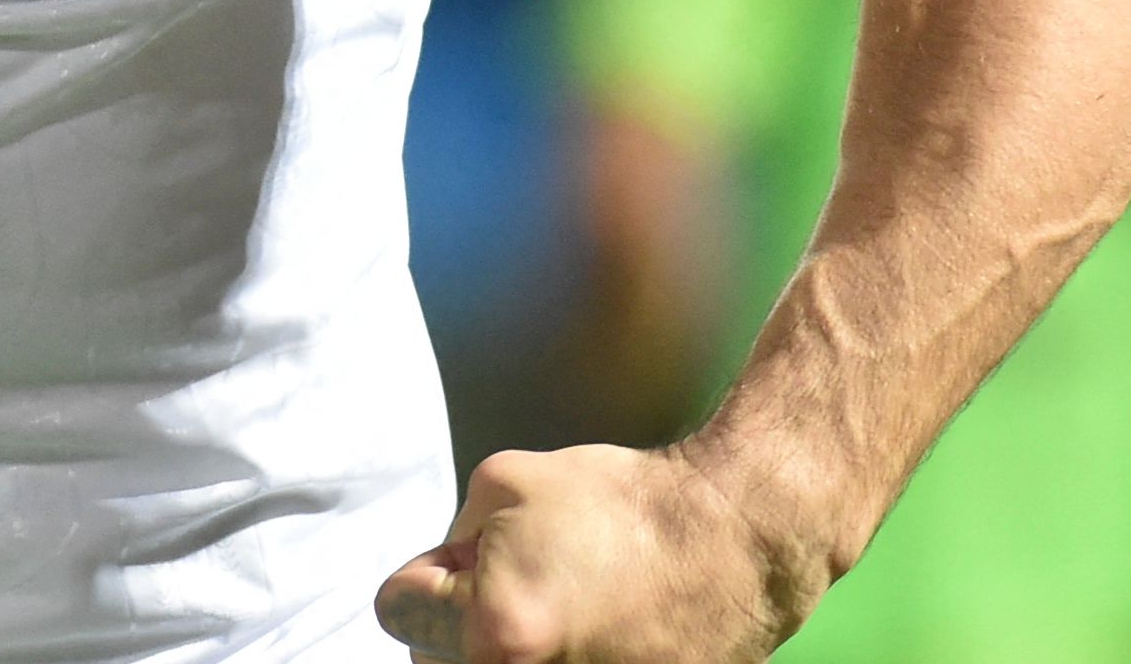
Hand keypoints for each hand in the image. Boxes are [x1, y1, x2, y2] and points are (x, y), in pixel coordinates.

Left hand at [373, 445, 799, 663]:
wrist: (734, 541)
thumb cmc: (622, 505)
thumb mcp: (504, 485)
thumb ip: (451, 541)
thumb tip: (437, 581)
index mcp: (494, 633)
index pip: (396, 612)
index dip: (430, 577)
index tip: (468, 564)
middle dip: (456, 626)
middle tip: (517, 589)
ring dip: (506, 650)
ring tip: (557, 613)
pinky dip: (561, 660)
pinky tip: (593, 636)